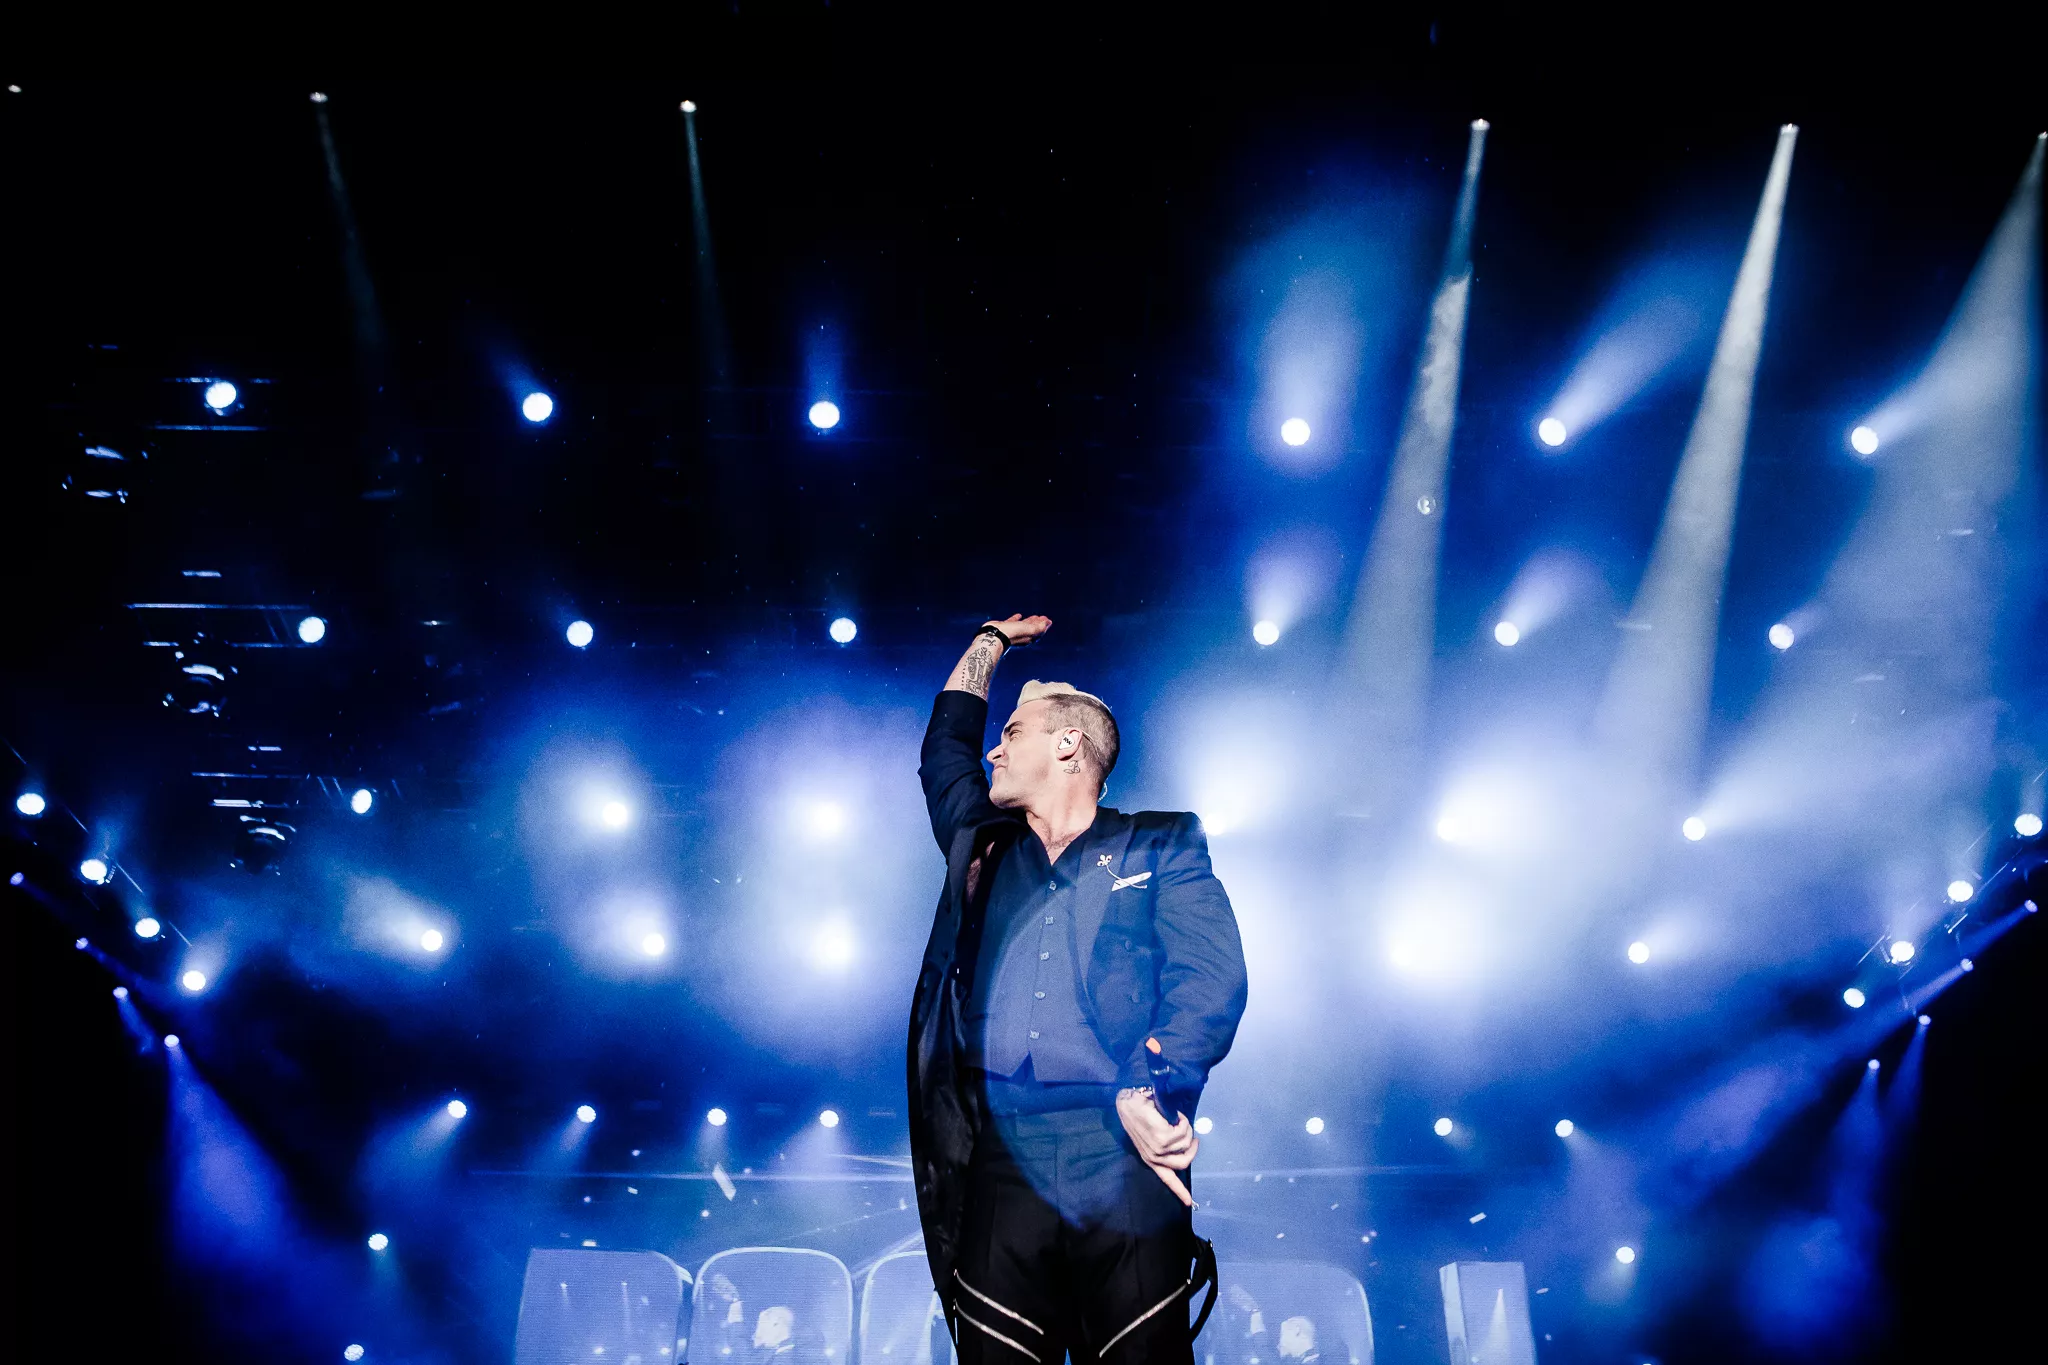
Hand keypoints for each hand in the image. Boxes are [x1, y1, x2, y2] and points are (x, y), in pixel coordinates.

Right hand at [982, 614, 1051, 648]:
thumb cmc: (1012, 634)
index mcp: (1028, 637)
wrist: (995, 635)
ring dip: (1029, 621)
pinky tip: (1018, 615)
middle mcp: (1021, 635)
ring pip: (1023, 625)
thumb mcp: (1029, 630)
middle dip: (1038, 623)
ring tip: (1034, 616)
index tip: (1048, 619)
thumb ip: (1039, 627)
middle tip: (1042, 617)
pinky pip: (1013, 622)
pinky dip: (1017, 618)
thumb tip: (1048, 623)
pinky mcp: (1004, 627)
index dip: (1044, 625)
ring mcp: (1013, 631)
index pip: (1039, 631)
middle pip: (1032, 629)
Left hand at [1116, 1087, 1197, 1207]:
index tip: (1189, 1203)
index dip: (1180, 1191)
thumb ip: (1163, 1145)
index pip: (1167, 1179)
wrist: (1128, 1102)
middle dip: (1193, 1149)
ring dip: (1186, 1128)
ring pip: (1186, 1143)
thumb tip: (1183, 1146)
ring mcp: (1159, 1149)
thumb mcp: (1149, 1135)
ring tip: (1177, 1119)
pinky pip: (1184, 1131)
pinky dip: (1183, 1121)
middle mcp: (1154, 1157)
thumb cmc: (1139, 1114)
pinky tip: (1174, 1115)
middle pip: (1185, 1162)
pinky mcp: (1162, 1138)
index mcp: (1151, 1159)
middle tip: (1193, 1138)